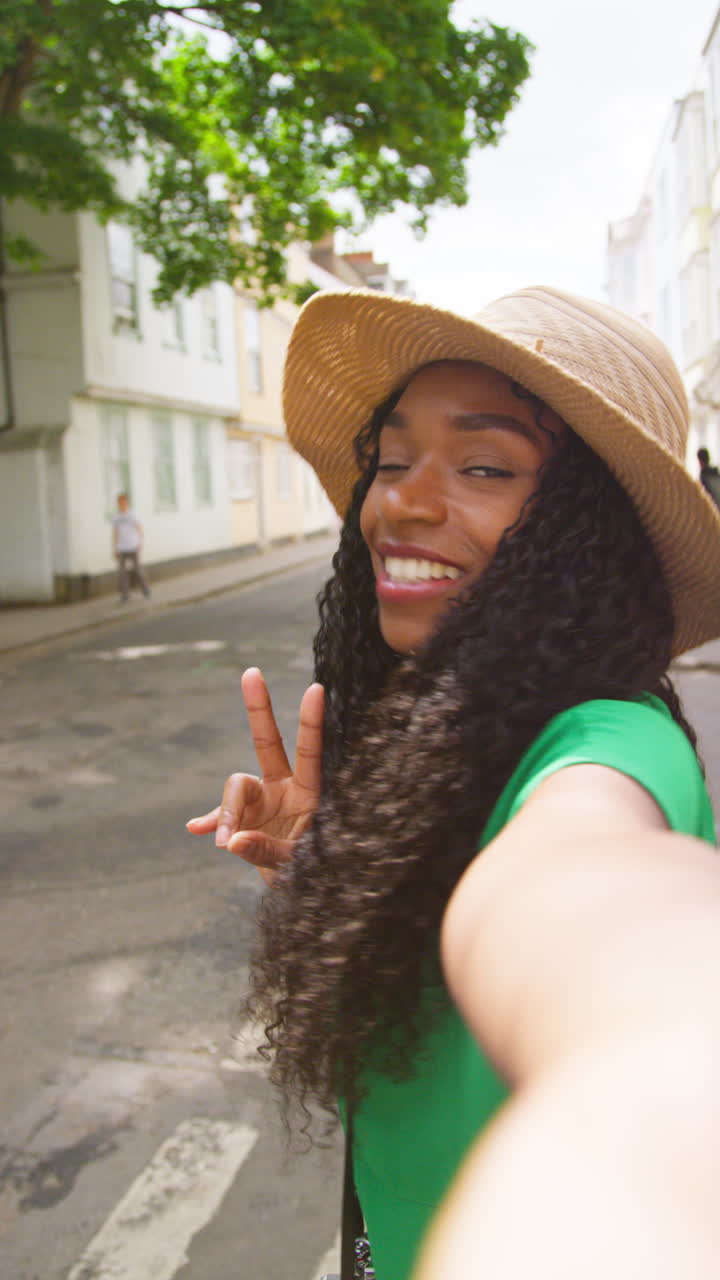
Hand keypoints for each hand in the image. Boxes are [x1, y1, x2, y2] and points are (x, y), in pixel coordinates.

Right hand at [186, 667, 323, 881]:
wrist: (303, 893)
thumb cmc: (314, 873)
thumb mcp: (296, 865)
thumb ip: (267, 851)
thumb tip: (232, 840)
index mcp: (308, 794)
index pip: (309, 752)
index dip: (311, 722)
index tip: (316, 689)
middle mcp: (283, 789)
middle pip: (267, 743)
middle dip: (259, 709)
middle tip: (252, 672)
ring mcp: (261, 802)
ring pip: (235, 790)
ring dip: (226, 813)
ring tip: (224, 844)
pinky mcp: (242, 821)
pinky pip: (221, 818)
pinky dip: (212, 823)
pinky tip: (198, 830)